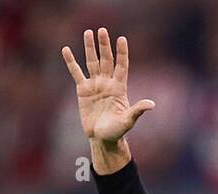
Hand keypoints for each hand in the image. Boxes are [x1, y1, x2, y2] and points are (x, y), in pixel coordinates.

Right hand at [61, 28, 154, 171]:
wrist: (102, 138)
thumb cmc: (117, 131)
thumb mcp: (128, 120)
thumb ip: (137, 110)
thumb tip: (152, 105)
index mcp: (119, 87)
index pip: (121, 65)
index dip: (121, 53)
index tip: (121, 39)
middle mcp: (107, 82)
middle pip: (106, 60)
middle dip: (104, 45)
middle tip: (102, 30)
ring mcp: (95, 85)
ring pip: (92, 62)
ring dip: (90, 48)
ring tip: (88, 32)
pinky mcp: (83, 90)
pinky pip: (76, 73)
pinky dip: (71, 62)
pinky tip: (66, 50)